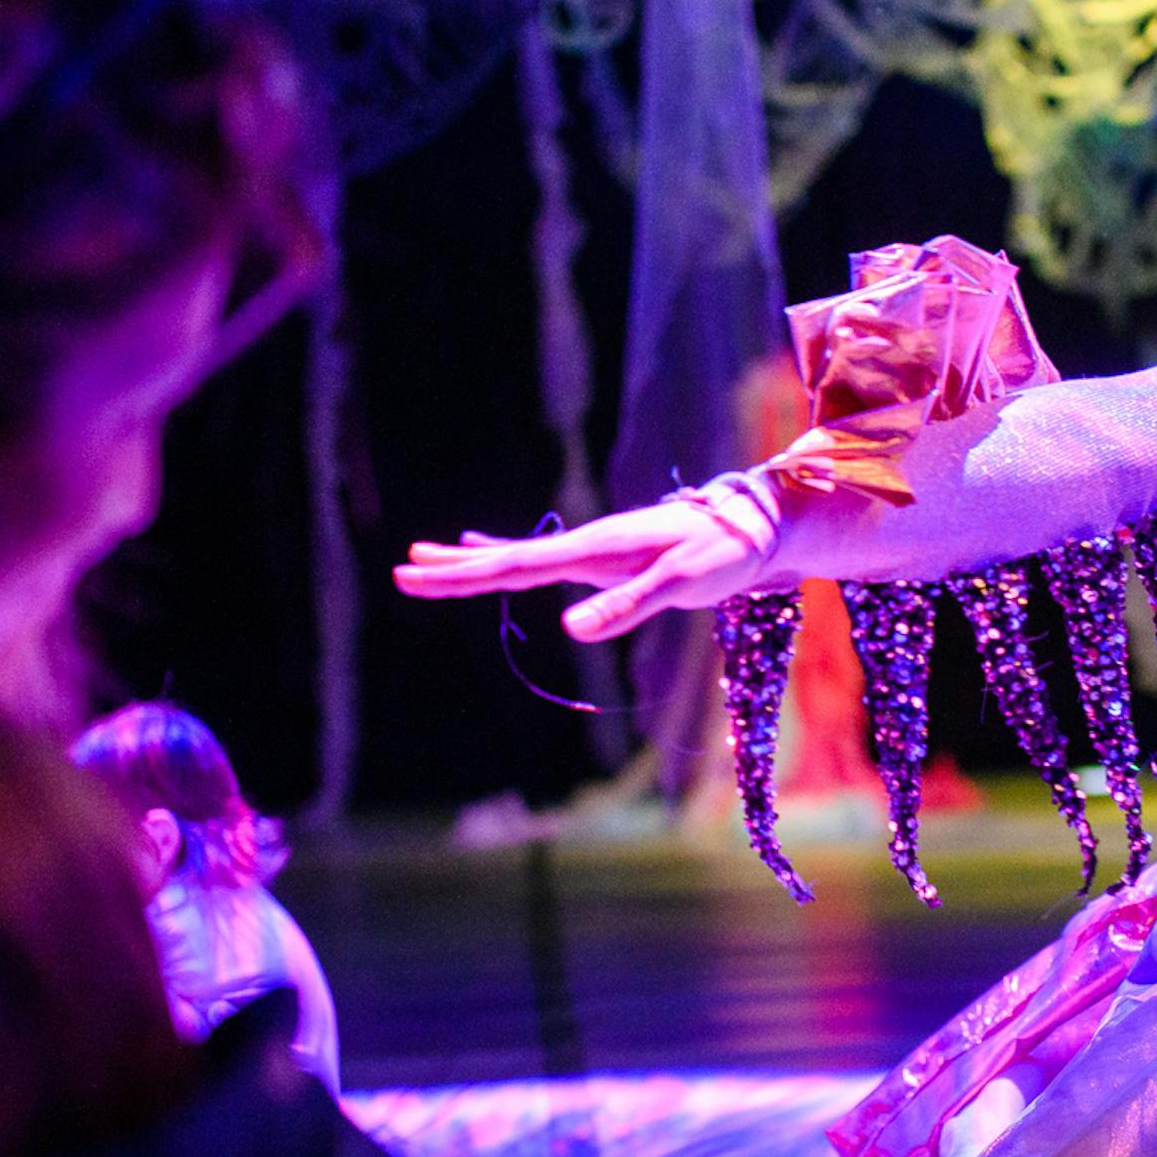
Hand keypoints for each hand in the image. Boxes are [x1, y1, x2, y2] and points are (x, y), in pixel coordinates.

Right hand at [394, 492, 767, 642]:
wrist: (754, 526)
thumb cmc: (722, 553)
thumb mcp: (680, 584)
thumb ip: (627, 606)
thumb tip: (570, 629)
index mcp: (593, 550)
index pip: (513, 566)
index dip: (462, 573)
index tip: (415, 573)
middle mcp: (586, 546)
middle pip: (504, 558)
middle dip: (453, 567)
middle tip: (401, 569)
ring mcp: (593, 549)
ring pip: (517, 556)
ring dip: (470, 558)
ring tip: (425, 556)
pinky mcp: (606, 556)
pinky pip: (542, 560)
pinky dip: (507, 555)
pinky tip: (486, 549)